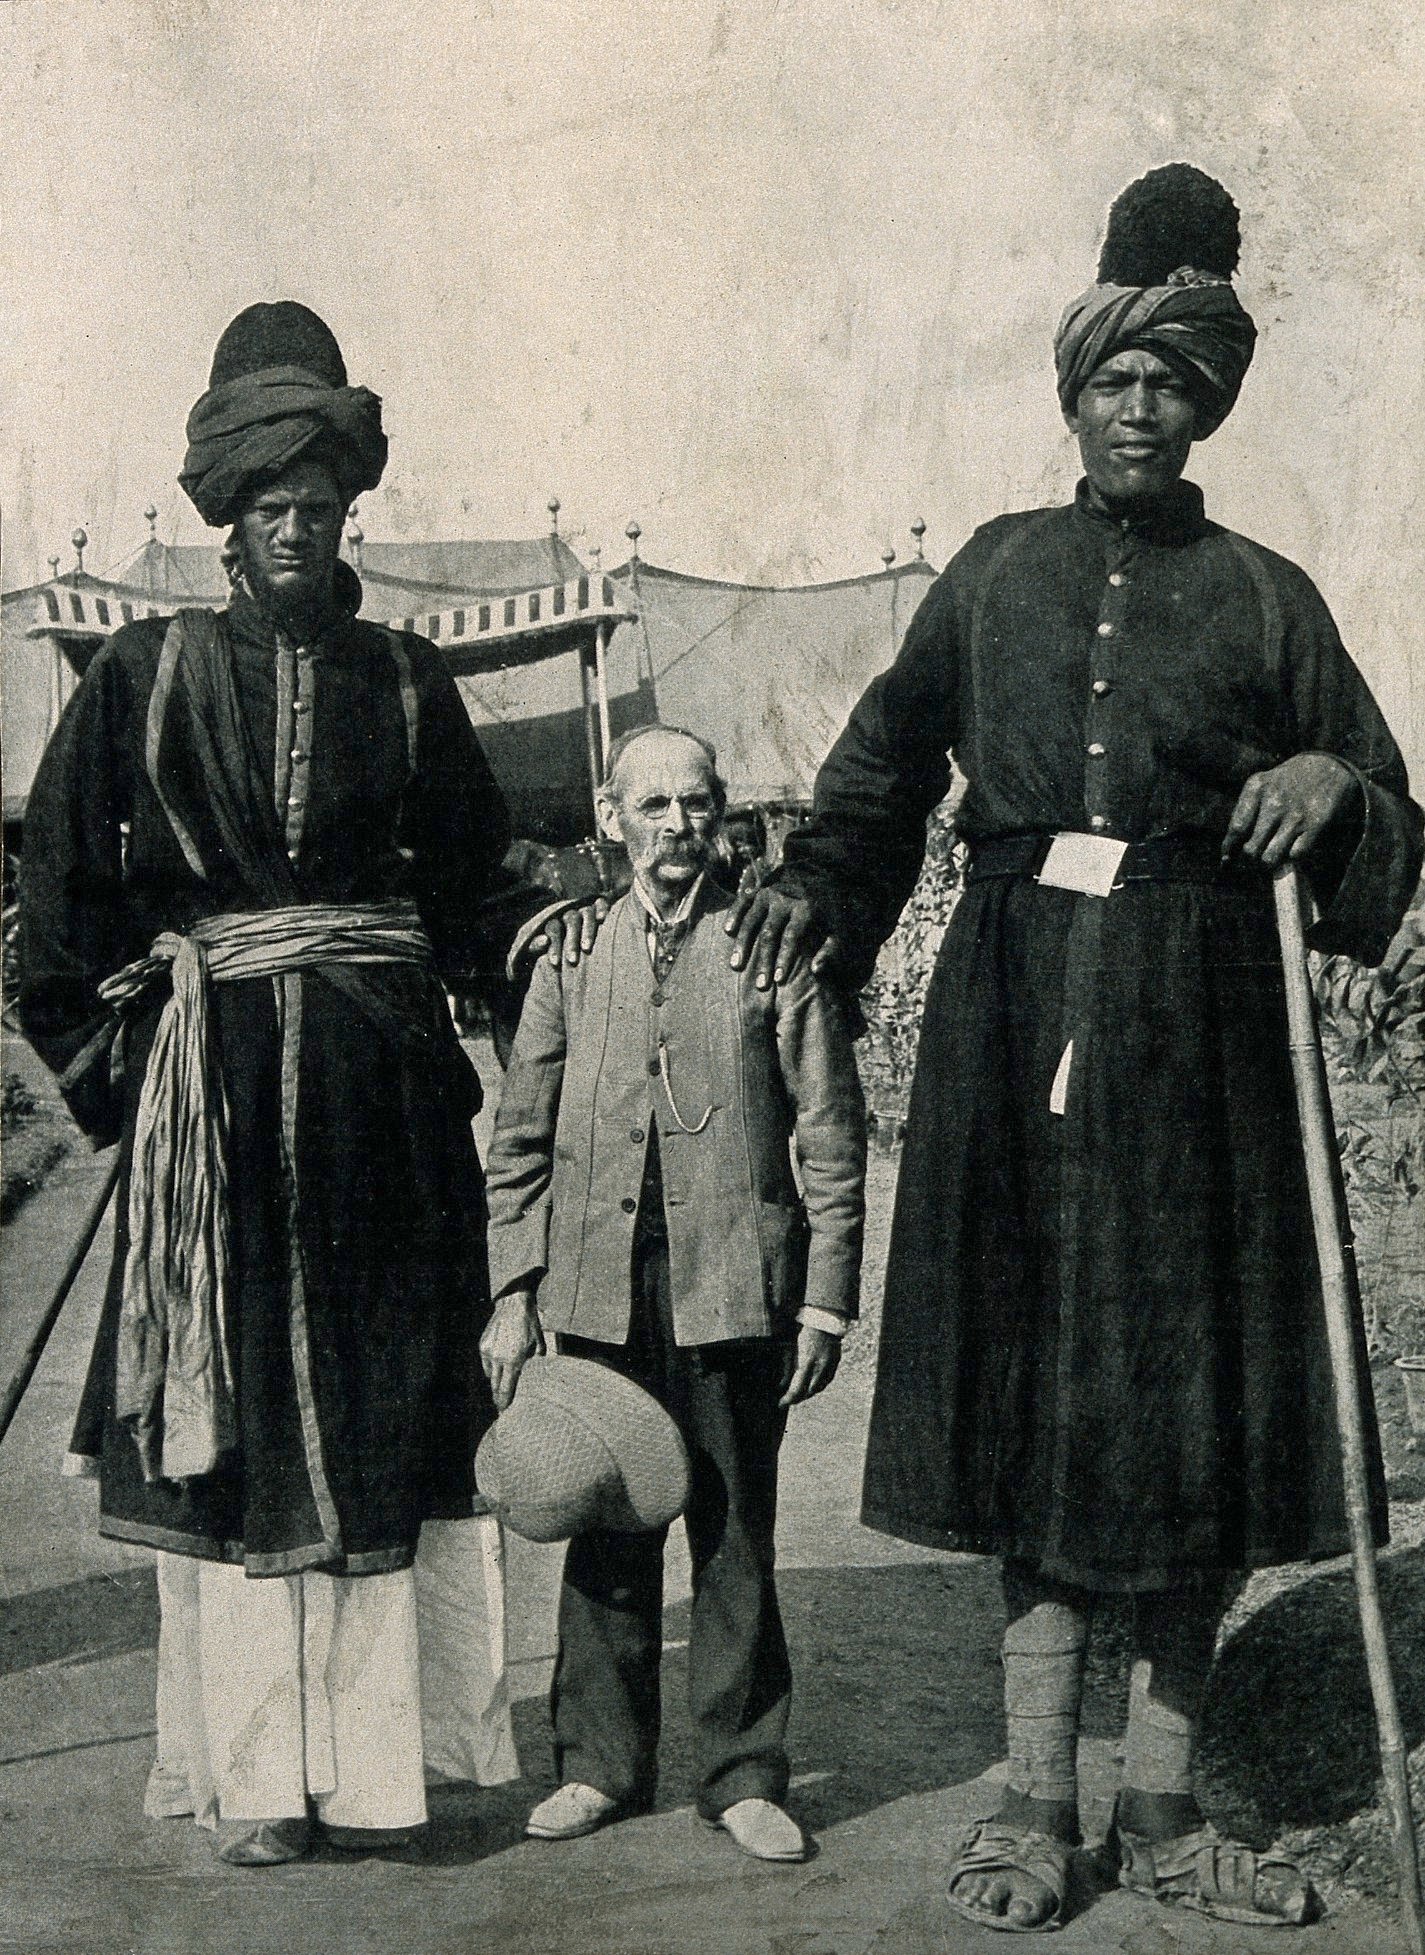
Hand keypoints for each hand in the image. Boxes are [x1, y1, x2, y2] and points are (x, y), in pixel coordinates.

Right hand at [480, 1291, 544, 1411]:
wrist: (513, 1303)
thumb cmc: (529, 1322)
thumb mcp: (539, 1340)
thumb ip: (538, 1354)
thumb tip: (538, 1360)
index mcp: (514, 1360)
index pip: (507, 1388)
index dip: (505, 1402)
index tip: (504, 1411)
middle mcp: (499, 1359)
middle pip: (496, 1386)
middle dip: (498, 1398)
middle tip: (500, 1407)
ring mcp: (489, 1352)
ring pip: (490, 1376)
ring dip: (494, 1384)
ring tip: (497, 1392)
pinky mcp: (483, 1345)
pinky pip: (486, 1363)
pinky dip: (490, 1368)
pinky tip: (495, 1371)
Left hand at [530, 898, 608, 966]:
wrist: (589, 937)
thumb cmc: (560, 952)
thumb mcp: (543, 949)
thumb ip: (536, 946)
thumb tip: (544, 940)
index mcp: (557, 922)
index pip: (553, 928)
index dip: (553, 945)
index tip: (555, 963)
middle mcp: (571, 914)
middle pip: (571, 922)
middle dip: (571, 942)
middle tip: (572, 960)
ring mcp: (586, 909)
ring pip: (587, 915)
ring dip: (587, 931)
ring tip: (586, 948)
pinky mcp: (601, 905)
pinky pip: (601, 904)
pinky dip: (601, 909)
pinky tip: (602, 918)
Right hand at [725, 884, 839, 990]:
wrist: (818, 873)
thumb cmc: (827, 910)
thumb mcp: (838, 929)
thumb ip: (831, 950)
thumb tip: (816, 970)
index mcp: (805, 909)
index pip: (791, 937)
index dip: (784, 959)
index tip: (778, 980)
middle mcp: (784, 900)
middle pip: (769, 933)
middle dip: (764, 960)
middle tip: (759, 985)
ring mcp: (768, 893)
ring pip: (751, 920)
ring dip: (742, 943)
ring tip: (736, 966)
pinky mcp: (757, 889)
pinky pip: (742, 902)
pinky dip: (734, 915)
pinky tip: (727, 931)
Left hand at [778, 1325, 841, 1407]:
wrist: (823, 1319)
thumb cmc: (803, 1332)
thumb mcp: (791, 1348)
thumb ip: (787, 1367)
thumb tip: (781, 1385)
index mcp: (807, 1362)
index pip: (797, 1389)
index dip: (788, 1399)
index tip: (781, 1403)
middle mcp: (820, 1366)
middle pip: (808, 1392)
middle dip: (797, 1398)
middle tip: (787, 1400)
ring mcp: (830, 1365)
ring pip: (819, 1388)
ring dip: (808, 1393)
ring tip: (798, 1395)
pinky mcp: (836, 1362)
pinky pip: (827, 1380)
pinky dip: (818, 1385)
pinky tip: (811, 1386)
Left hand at [1222, 754, 1355, 868]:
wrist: (1330, 766)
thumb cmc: (1289, 781)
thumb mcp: (1263, 784)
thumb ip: (1244, 813)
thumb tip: (1227, 856)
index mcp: (1256, 788)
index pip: (1236, 828)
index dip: (1229, 849)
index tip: (1228, 859)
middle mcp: (1274, 801)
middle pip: (1251, 849)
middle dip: (1251, 860)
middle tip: (1256, 857)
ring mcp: (1295, 814)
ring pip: (1270, 858)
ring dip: (1270, 863)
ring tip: (1273, 855)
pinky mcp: (1316, 824)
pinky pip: (1295, 856)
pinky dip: (1292, 858)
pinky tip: (1292, 847)